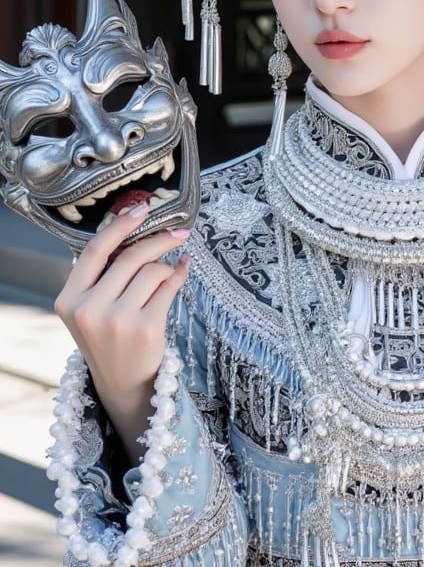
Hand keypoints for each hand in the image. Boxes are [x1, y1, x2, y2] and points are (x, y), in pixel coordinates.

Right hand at [54, 204, 190, 465]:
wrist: (123, 386)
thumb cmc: (110, 338)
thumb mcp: (91, 309)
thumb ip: (104, 276)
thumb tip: (138, 232)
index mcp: (69, 300)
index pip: (94, 251)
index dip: (119, 226)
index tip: (141, 210)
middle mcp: (88, 310)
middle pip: (130, 257)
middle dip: (159, 240)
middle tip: (178, 232)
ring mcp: (117, 321)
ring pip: (152, 271)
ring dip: (166, 267)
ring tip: (168, 274)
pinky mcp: (145, 329)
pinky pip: (169, 286)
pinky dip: (179, 275)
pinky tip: (182, 271)